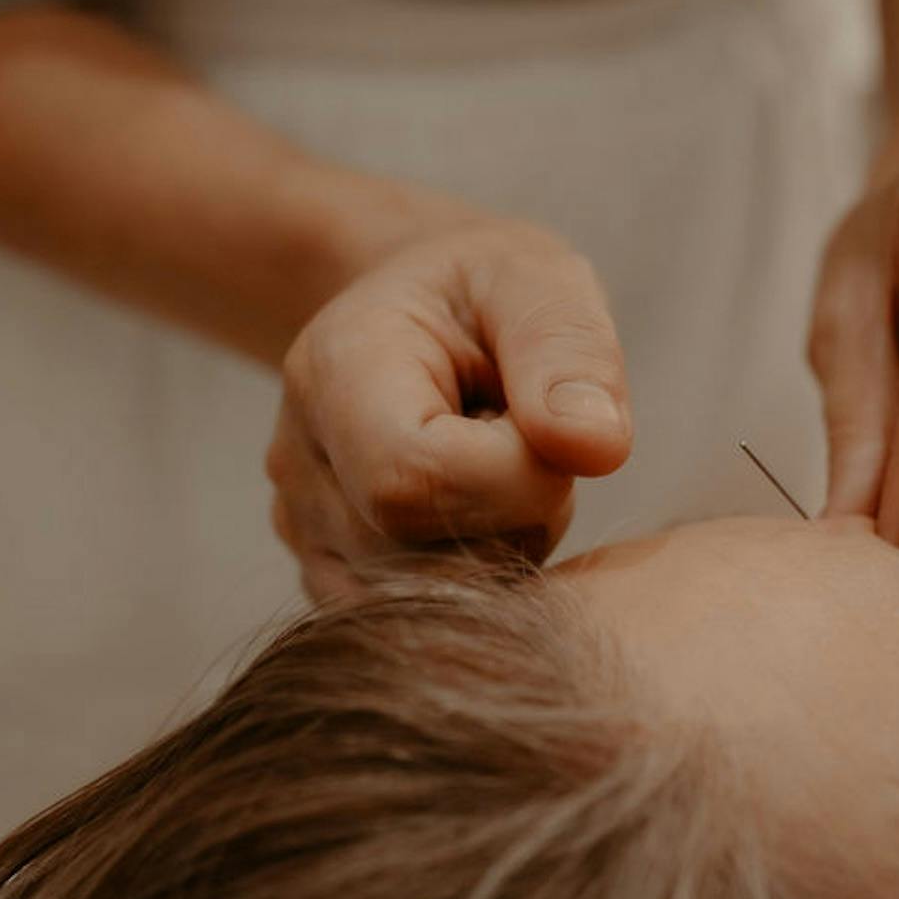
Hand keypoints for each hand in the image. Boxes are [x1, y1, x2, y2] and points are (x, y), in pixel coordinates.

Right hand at [267, 220, 632, 597]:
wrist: (421, 322)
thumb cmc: (486, 294)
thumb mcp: (539, 280)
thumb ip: (570, 352)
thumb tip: (598, 449)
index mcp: (334, 371)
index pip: (413, 480)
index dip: (517, 478)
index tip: (554, 428)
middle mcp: (300, 465)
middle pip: (428, 553)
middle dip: (519, 514)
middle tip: (533, 444)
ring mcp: (305, 534)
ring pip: (434, 599)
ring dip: (504, 546)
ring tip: (502, 469)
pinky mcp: (332, 582)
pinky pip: (425, 618)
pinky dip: (479, 575)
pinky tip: (479, 511)